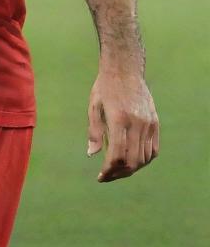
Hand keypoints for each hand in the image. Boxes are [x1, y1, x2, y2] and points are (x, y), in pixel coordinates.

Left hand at [86, 67, 158, 181]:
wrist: (125, 69)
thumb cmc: (104, 87)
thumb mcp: (93, 107)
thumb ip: (94, 132)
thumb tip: (92, 155)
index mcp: (119, 119)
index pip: (117, 154)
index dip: (109, 170)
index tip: (100, 176)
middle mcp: (137, 124)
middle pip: (132, 160)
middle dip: (119, 173)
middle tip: (107, 176)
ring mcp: (149, 124)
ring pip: (144, 158)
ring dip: (131, 169)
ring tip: (117, 171)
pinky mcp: (155, 123)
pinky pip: (153, 150)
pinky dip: (144, 160)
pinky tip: (132, 162)